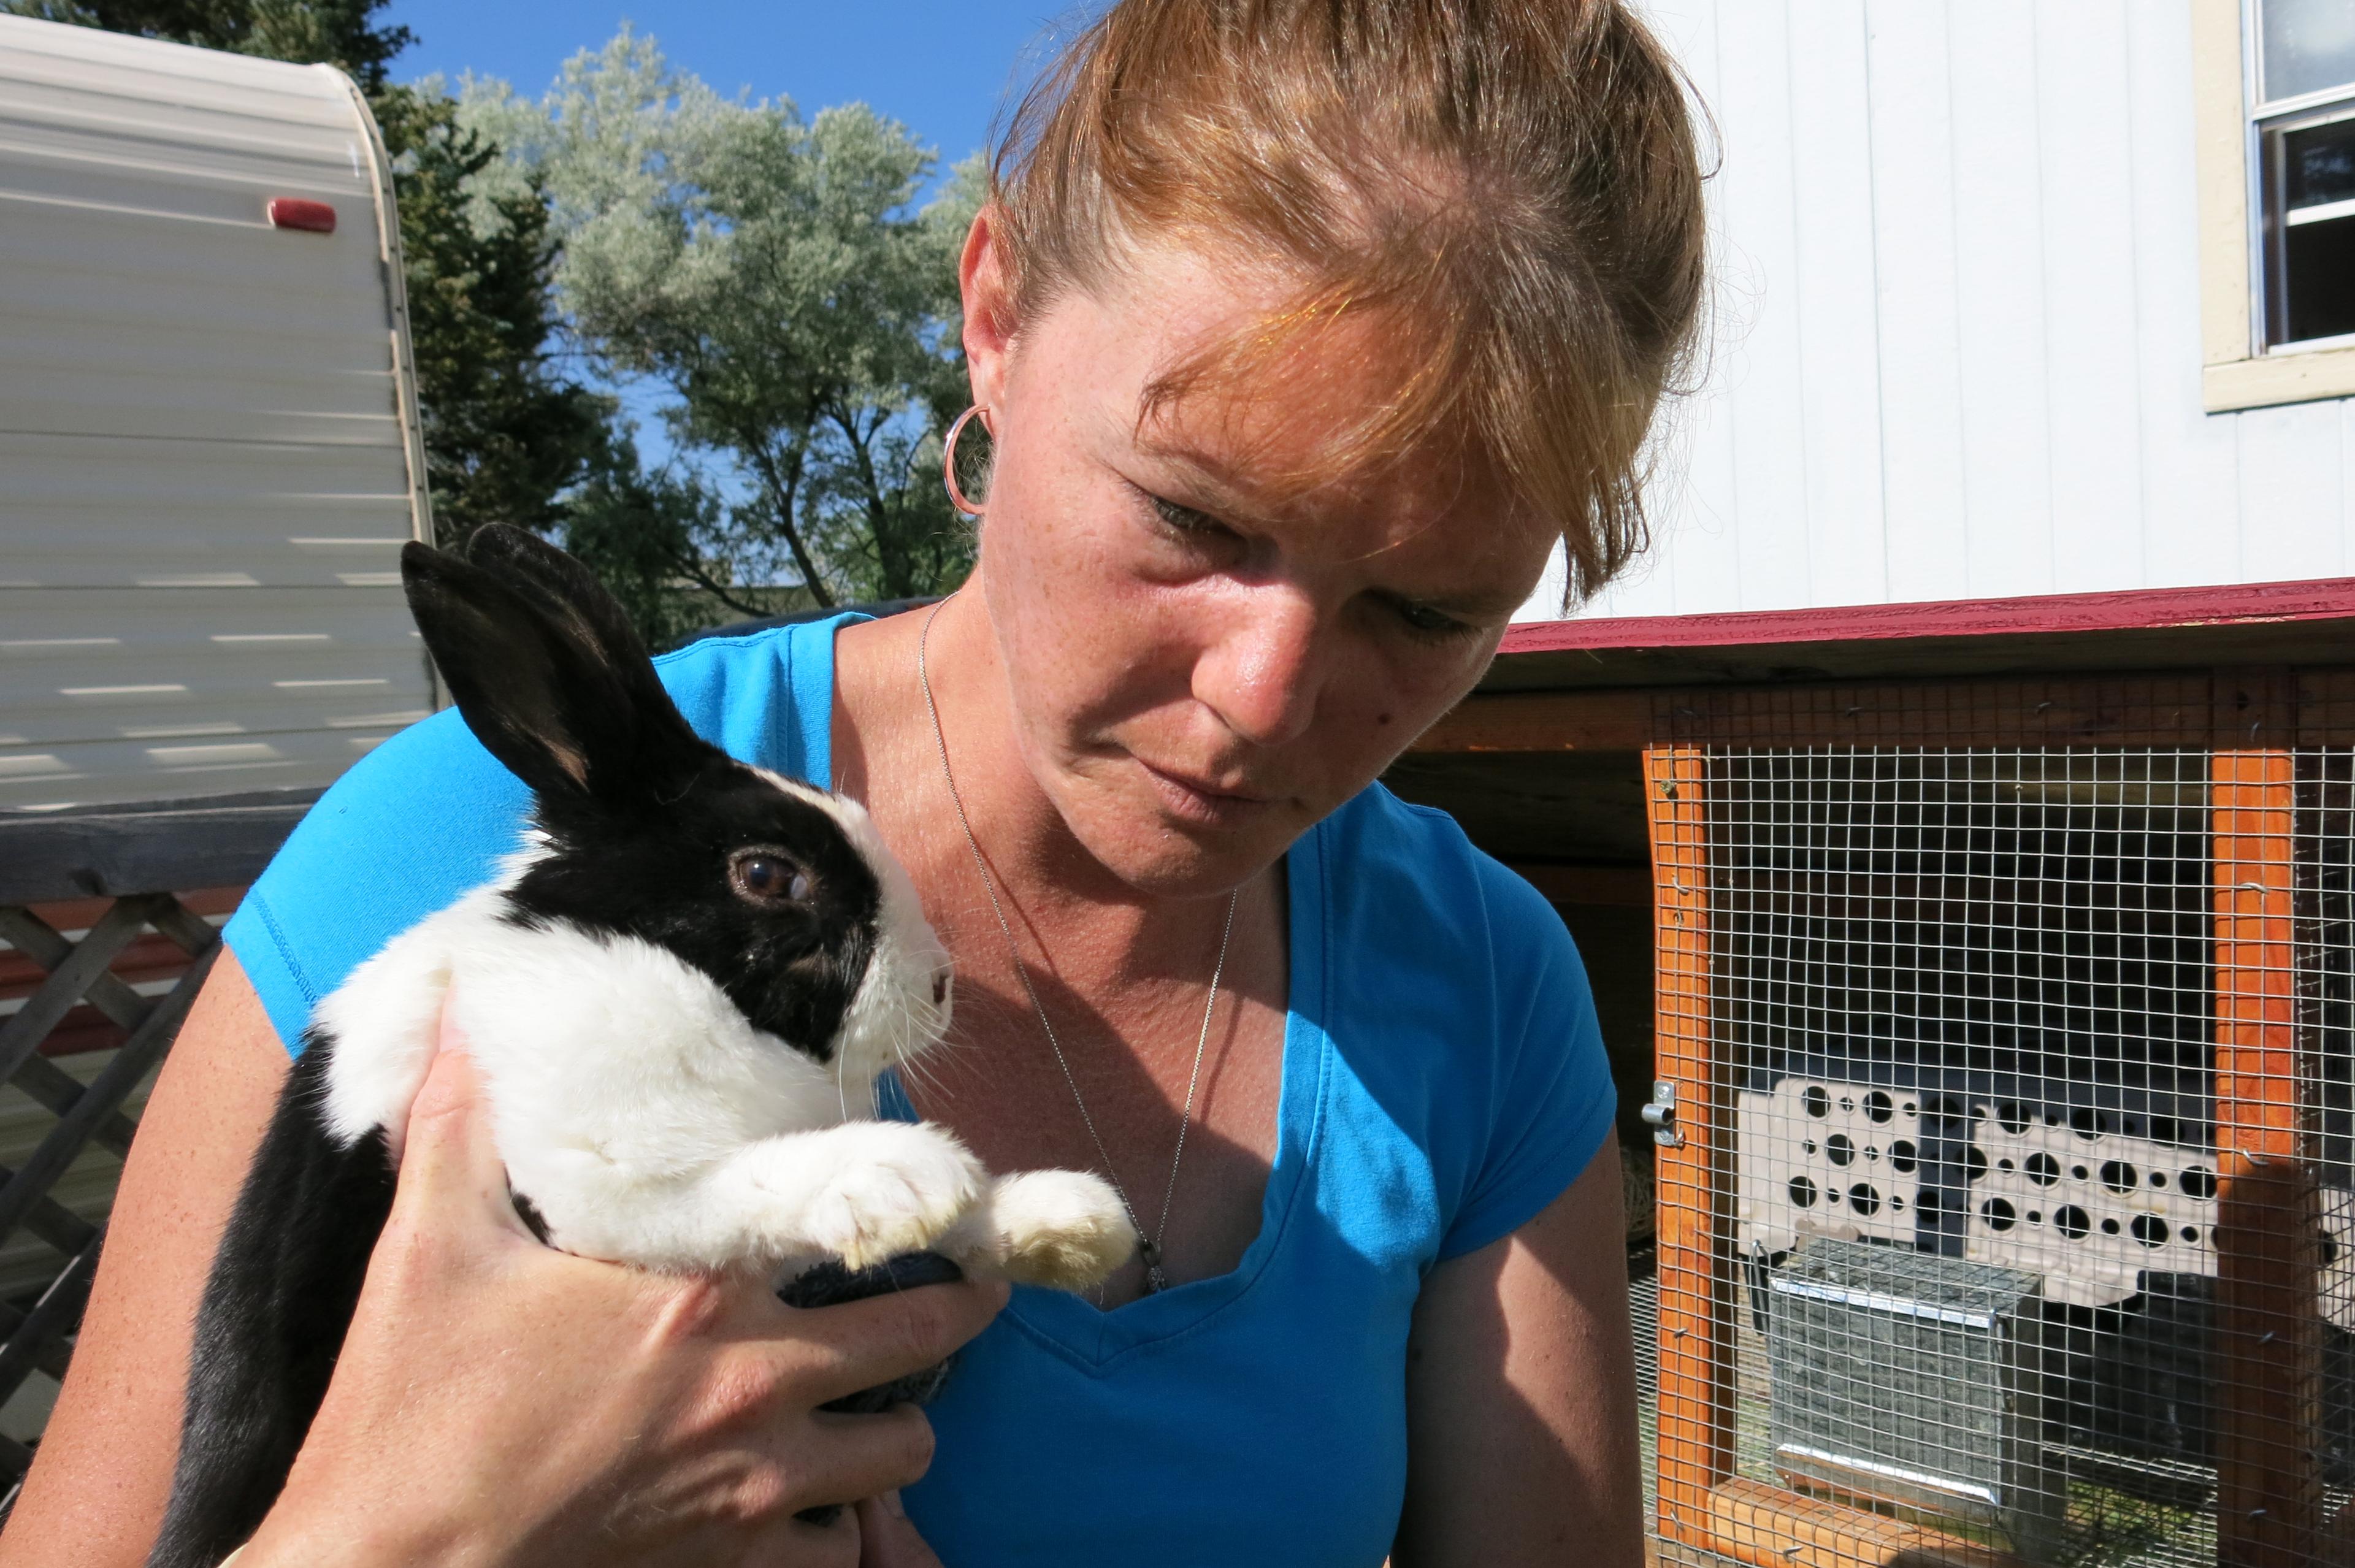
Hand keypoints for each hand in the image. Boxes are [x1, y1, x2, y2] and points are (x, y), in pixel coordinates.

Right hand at [238, 1021, 1006, 1567]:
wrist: (391, 1566)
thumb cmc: (412, 1409)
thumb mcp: (428, 1248)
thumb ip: (459, 1127)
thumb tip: (452, 1012)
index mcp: (700, 1291)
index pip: (858, 1234)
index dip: (926, 1218)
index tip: (958, 1205)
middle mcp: (754, 1382)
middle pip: (922, 1341)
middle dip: (958, 1315)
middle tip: (970, 1297)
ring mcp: (756, 1483)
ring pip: (904, 1455)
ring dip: (899, 1428)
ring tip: (881, 1407)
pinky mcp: (736, 1564)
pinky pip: (843, 1552)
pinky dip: (842, 1531)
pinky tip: (817, 1506)